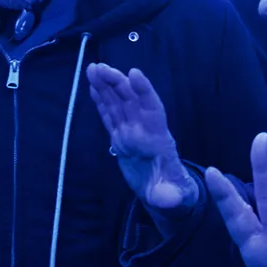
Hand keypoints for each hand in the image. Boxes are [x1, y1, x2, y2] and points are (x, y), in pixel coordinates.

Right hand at [87, 64, 199, 215]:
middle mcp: (144, 129)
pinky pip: (110, 115)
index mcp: (158, 138)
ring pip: (118, 103)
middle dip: (117, 82)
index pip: (152, 109)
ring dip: (106, 85)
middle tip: (100, 68)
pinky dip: (102, 100)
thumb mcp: (173, 198)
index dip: (144, 91)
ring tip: (93, 68)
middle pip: (131, 100)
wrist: (165, 194)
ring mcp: (131, 131)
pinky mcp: (120, 137)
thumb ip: (169, 196)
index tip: (134, 73)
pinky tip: (93, 86)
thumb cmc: (173, 193)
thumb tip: (168, 199)